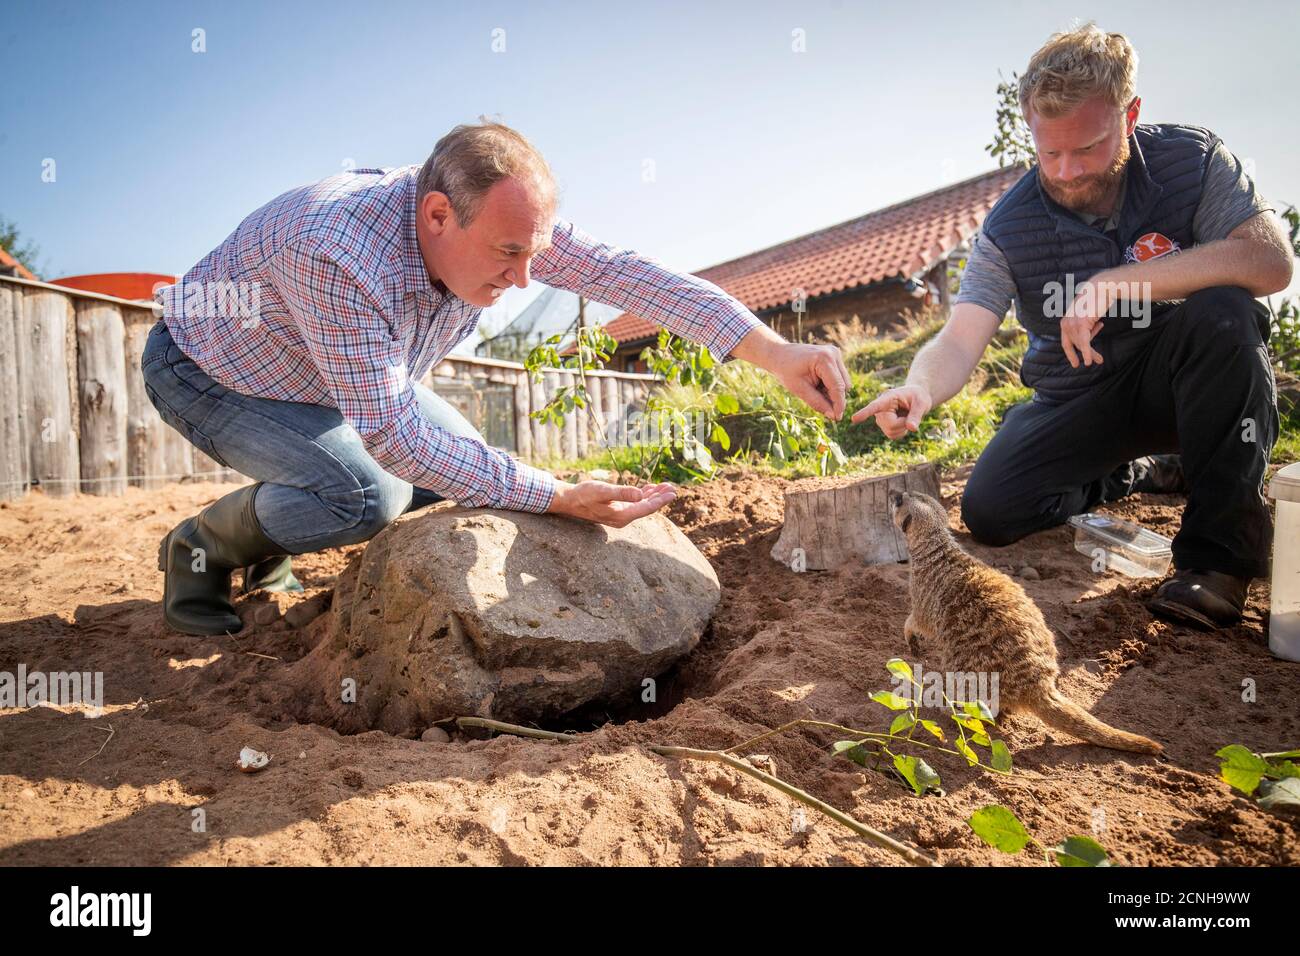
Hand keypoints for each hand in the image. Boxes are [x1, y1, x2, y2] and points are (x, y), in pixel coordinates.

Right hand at [547, 480, 676, 527]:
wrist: (570, 501)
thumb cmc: (584, 494)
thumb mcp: (603, 491)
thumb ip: (622, 493)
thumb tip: (641, 495)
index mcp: (622, 515)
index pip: (647, 507)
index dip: (661, 500)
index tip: (673, 492)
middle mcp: (623, 518)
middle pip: (647, 507)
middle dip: (660, 497)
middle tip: (673, 488)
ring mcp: (620, 515)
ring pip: (642, 505)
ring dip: (653, 496)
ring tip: (665, 487)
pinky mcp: (616, 510)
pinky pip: (634, 504)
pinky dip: (643, 496)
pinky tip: (649, 489)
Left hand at [766, 342, 849, 418]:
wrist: (780, 355)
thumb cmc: (787, 371)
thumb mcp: (799, 389)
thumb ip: (817, 402)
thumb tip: (833, 416)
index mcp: (824, 359)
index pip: (837, 386)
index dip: (839, 404)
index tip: (838, 418)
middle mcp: (833, 353)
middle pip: (843, 385)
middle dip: (834, 398)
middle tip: (818, 404)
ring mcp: (835, 353)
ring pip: (843, 382)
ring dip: (832, 392)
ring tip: (813, 390)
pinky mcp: (835, 356)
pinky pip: (839, 377)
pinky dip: (830, 385)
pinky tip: (816, 384)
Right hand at [850, 384, 932, 439]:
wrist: (914, 399)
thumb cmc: (918, 397)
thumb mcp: (922, 402)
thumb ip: (917, 414)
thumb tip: (912, 428)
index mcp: (888, 398)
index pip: (875, 406)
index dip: (865, 413)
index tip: (853, 419)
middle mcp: (880, 409)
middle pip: (890, 425)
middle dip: (904, 423)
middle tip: (910, 413)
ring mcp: (880, 419)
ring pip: (891, 432)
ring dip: (903, 428)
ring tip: (906, 416)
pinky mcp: (883, 427)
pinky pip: (893, 436)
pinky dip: (901, 432)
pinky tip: (902, 422)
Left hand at [1060, 275, 1112, 368]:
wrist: (1100, 288)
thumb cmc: (1096, 300)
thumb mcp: (1088, 315)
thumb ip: (1086, 325)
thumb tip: (1092, 332)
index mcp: (1065, 322)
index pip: (1067, 342)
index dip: (1071, 354)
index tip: (1075, 363)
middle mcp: (1065, 324)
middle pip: (1076, 344)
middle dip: (1087, 353)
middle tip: (1098, 360)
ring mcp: (1072, 325)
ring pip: (1082, 345)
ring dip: (1092, 354)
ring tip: (1100, 360)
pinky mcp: (1081, 324)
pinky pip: (1084, 343)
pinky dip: (1087, 353)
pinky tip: (1088, 362)